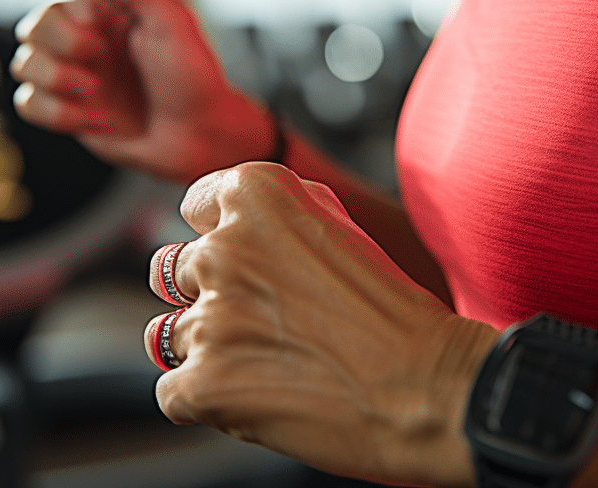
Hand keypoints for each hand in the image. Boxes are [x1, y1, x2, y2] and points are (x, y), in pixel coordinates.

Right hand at [11, 0, 273, 183]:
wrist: (201, 133)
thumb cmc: (194, 74)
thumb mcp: (172, 16)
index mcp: (106, 14)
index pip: (58, 2)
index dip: (73, 22)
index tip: (105, 36)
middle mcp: (85, 42)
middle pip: (31, 30)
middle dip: (62, 47)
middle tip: (102, 61)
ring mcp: (74, 79)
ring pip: (23, 67)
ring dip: (57, 82)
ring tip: (97, 95)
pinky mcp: (70, 113)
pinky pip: (30, 106)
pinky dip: (62, 116)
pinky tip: (103, 122)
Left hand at [144, 162, 499, 486]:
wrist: (429, 390)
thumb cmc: (397, 314)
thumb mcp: (340, 226)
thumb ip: (276, 212)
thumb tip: (222, 219)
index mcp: (255, 195)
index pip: (194, 206)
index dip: (222, 238)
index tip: (250, 264)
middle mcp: (223, 248)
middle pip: (174, 269)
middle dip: (211, 294)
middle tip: (264, 321)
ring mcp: (209, 319)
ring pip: (169, 333)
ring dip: (209, 350)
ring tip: (266, 364)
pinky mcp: (203, 384)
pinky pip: (172, 391)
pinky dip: (207, 402)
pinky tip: (257, 398)